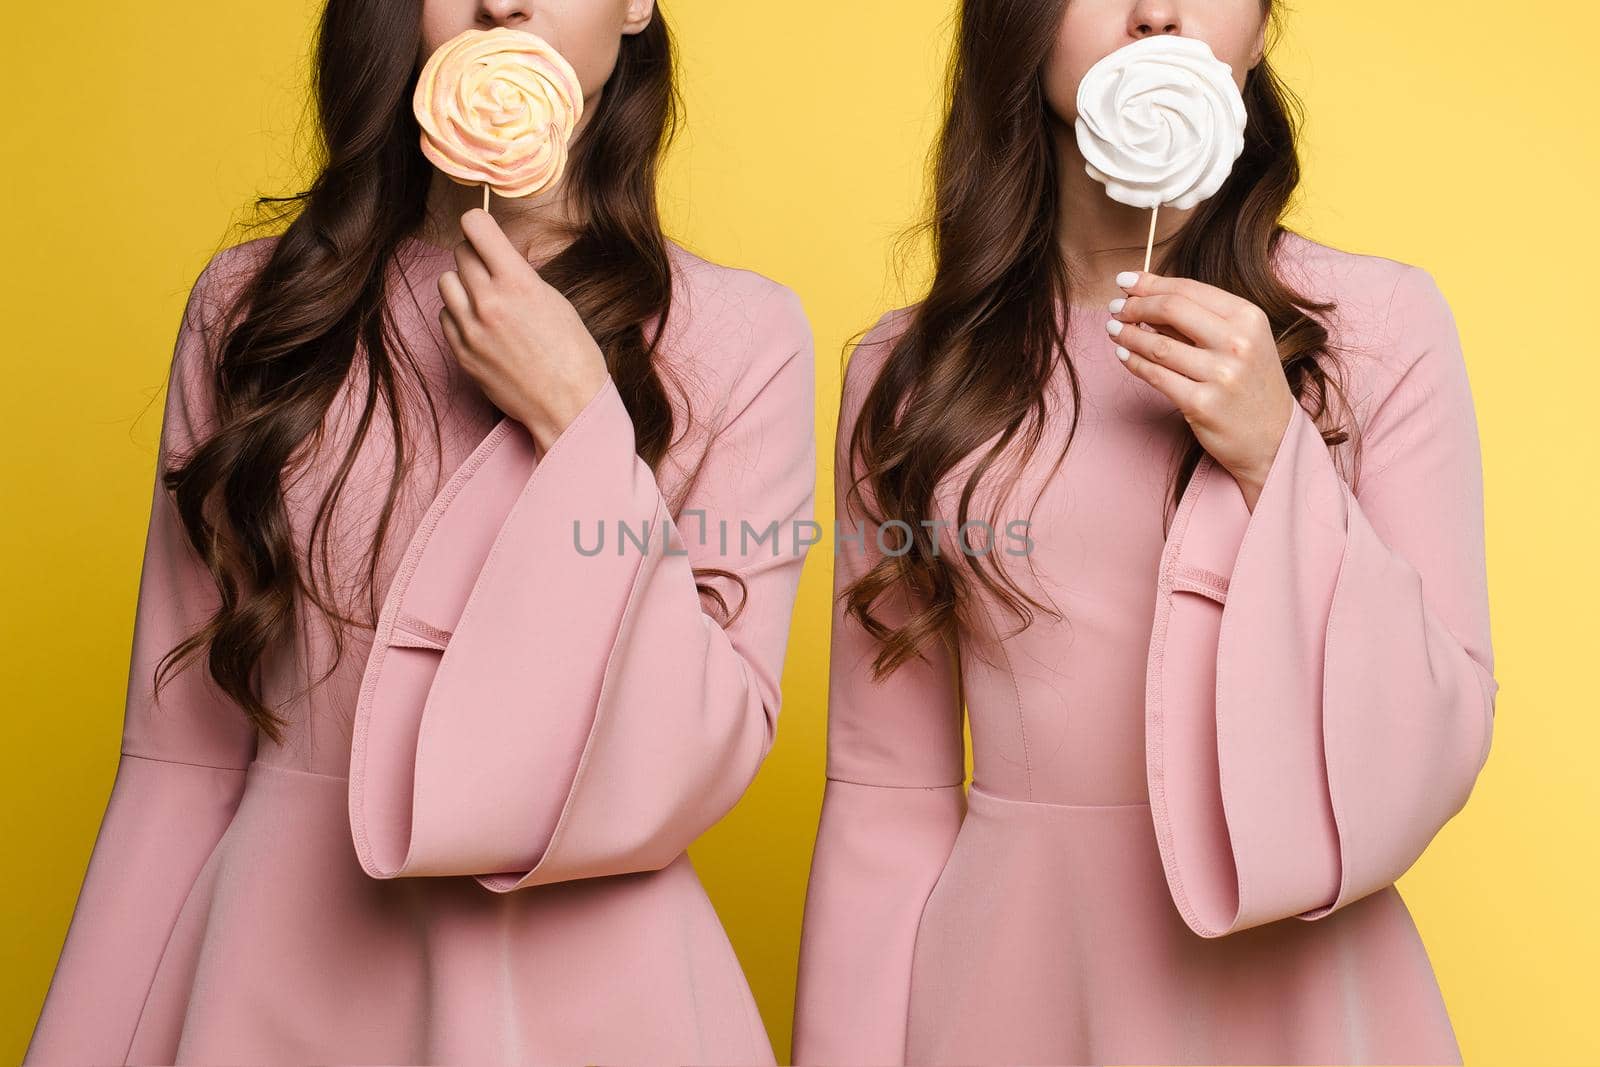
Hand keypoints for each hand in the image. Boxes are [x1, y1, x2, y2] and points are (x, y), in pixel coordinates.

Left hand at [437, 208, 610, 451]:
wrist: (567, 406)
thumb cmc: (573, 355)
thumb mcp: (555, 301)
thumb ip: (520, 276)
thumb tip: (496, 257)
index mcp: (518, 283)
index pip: (475, 226)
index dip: (480, 225)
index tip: (485, 231)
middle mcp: (489, 302)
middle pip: (460, 252)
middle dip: (477, 255)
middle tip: (494, 270)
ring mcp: (470, 329)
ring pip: (446, 282)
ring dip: (463, 284)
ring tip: (485, 298)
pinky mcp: (461, 353)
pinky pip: (445, 316)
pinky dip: (459, 314)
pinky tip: (481, 325)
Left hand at [1106, 270, 1297, 510]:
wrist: (1274, 438)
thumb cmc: (1250, 384)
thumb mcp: (1240, 341)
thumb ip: (1199, 319)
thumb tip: (1146, 296)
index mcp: (1249, 317)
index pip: (1188, 289)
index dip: (1150, 283)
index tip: (1125, 282)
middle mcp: (1238, 343)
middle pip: (1171, 309)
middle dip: (1135, 305)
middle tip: (1115, 308)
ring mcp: (1221, 375)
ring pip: (1158, 345)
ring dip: (1128, 334)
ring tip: (1113, 329)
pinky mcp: (1201, 405)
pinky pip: (1156, 376)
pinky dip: (1133, 362)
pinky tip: (1123, 354)